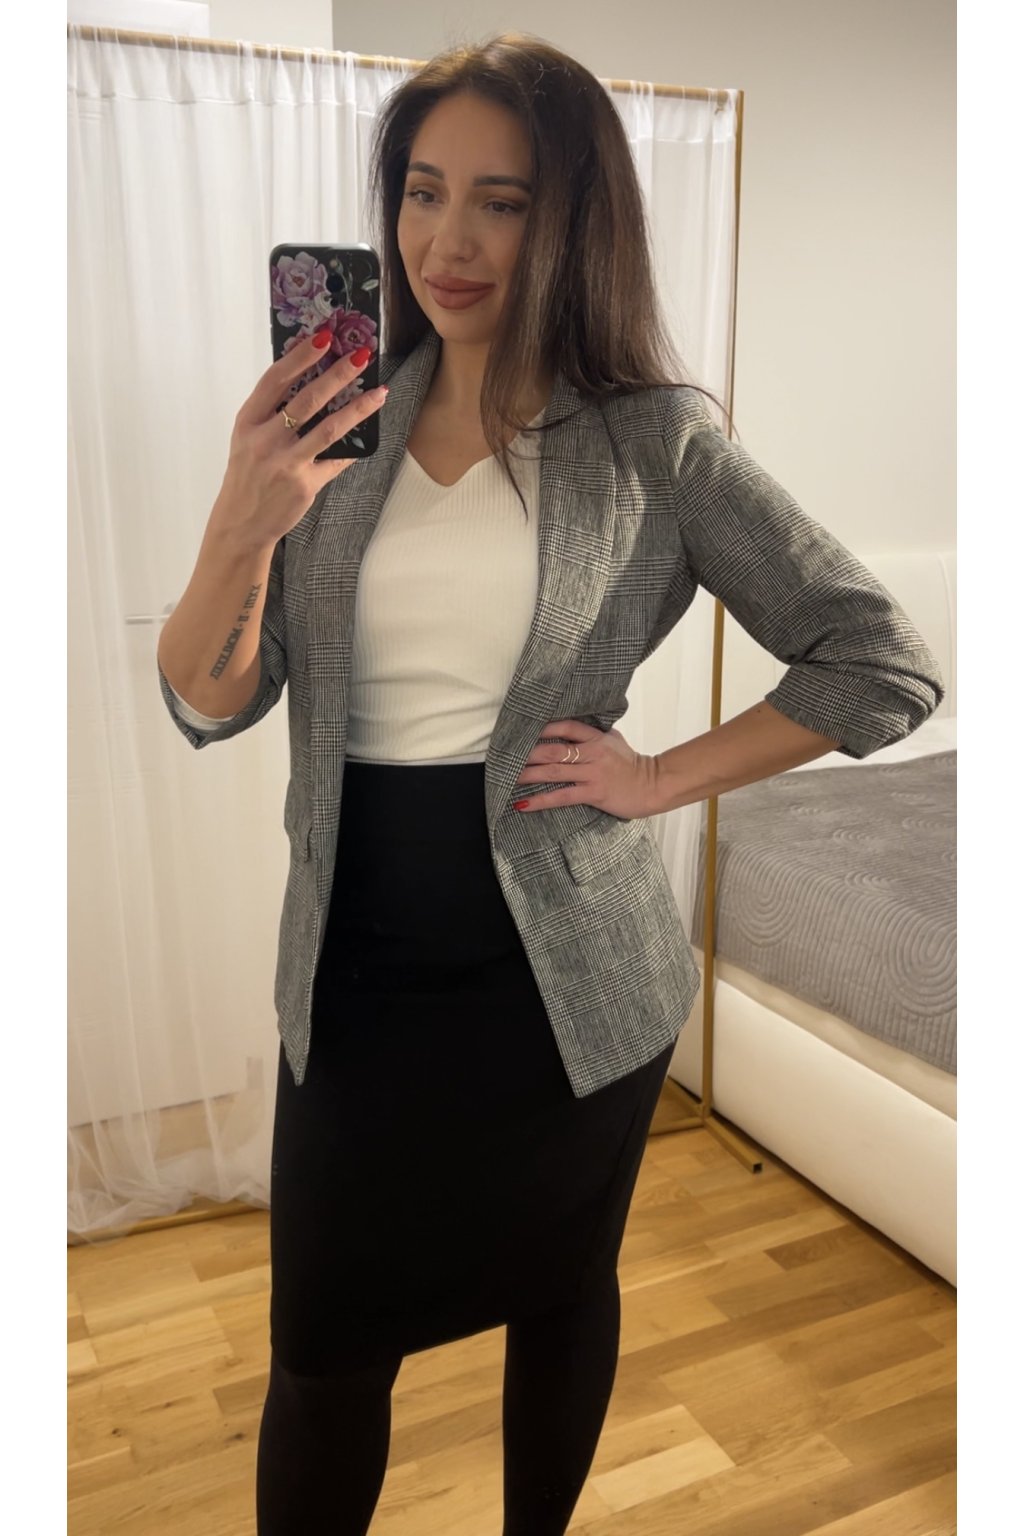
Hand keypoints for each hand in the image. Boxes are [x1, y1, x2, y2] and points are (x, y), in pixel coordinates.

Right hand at [211, 331, 388, 550]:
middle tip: (362, 356)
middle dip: (338, 374)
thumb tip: (310, 380)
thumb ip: (271, 411)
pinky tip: (370, 433)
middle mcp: (265, 440)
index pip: (275, 380)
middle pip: (308, 399)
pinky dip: (354, 447)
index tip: (323, 337)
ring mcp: (286, 463)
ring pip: (329, 428)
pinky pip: (336, 460)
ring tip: (379, 392)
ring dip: (358, 408)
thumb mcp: (248, 437)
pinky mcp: (304, 484)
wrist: (241, 522)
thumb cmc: (248, 474)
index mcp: (249, 421)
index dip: (300, 356)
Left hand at [513, 719, 660, 819]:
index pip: (566, 727)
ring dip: (528, 775)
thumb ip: (595, 735)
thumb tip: (572, 729)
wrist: (654, 786)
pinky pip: (562, 796)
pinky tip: (523, 804)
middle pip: (553, 750)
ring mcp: (593, 773)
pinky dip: (541, 800)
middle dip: (527, 754)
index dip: (543, 728)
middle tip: (505, 757)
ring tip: (508, 778)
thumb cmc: (633, 765)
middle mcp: (593, 753)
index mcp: (597, 738)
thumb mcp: (615, 742)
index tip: (522, 730)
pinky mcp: (594, 793)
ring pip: (554, 772)